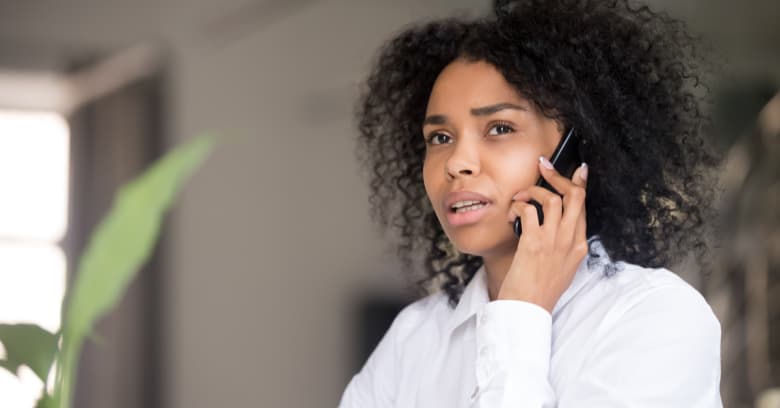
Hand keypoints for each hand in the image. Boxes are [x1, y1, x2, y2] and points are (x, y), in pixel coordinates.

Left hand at [499, 156, 588, 312]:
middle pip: (575, 197)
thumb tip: (552, 226)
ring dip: (533, 191)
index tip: (577, 170)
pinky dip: (517, 206)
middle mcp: (570, 242)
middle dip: (560, 177)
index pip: (584, 208)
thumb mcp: (561, 268)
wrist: (527, 310)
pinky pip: (528, 210)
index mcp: (579, 247)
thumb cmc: (538, 291)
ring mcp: (554, 242)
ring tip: (520, 197)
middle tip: (545, 167)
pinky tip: (510, 215)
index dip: (579, 185)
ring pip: (552, 199)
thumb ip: (562, 246)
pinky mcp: (534, 243)